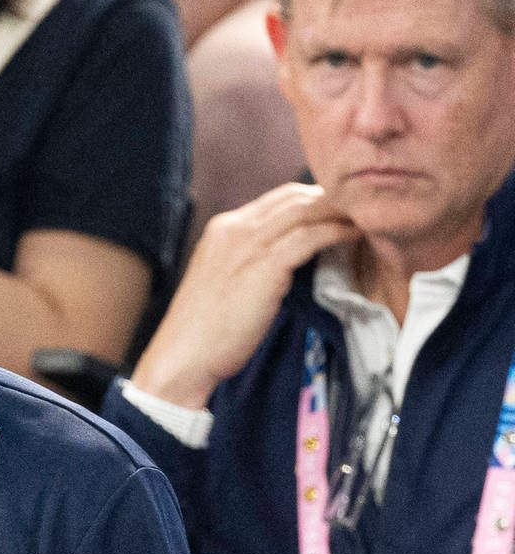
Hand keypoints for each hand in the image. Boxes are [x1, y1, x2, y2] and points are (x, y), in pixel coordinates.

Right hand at [130, 182, 359, 407]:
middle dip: (331, 199)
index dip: (312, 201)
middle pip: (293, 197)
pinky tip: (358, 235)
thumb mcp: (225, 282)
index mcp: (222, 229)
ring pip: (305, 211)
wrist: (184, 356)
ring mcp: (247, 244)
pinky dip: (338, 231)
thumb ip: (250, 262)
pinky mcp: (264, 265)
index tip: (340, 212)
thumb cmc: (205, 331)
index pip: (276, 199)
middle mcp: (233, 227)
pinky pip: (310, 236)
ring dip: (340, 211)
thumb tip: (285, 262)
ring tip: (371, 217)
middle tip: (364, 211)